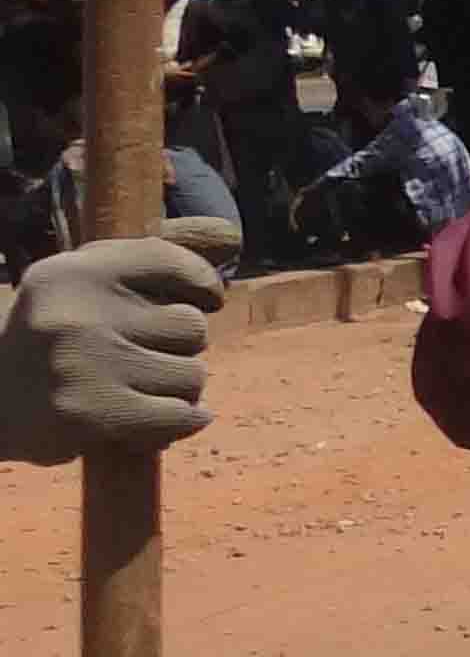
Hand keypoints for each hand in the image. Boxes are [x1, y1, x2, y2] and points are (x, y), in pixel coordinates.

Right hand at [0, 235, 221, 464]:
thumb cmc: (50, 338)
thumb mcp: (81, 285)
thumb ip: (149, 261)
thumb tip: (231, 235)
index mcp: (75, 273)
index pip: (170, 261)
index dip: (202, 283)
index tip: (207, 300)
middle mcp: (79, 314)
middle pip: (191, 326)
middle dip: (179, 345)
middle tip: (144, 355)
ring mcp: (85, 365)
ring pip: (192, 374)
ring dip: (178, 386)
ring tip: (140, 386)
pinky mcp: (93, 414)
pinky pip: (181, 415)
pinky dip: (182, 420)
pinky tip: (161, 416)